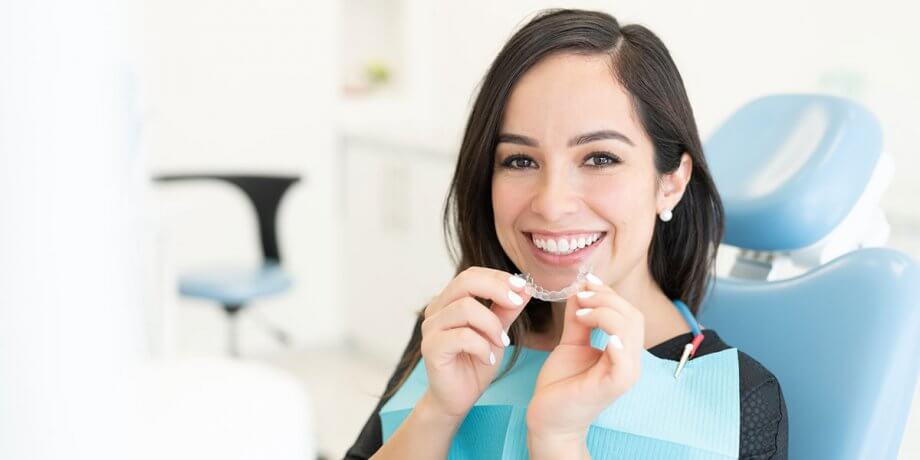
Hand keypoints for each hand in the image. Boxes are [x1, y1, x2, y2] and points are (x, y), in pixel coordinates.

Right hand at [420, 267, 531, 418]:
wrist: (458, 398)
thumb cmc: (475, 363)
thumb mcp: (496, 332)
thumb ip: (507, 310)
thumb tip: (525, 288)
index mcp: (449, 301)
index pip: (471, 275)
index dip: (497, 277)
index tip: (523, 287)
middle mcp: (436, 310)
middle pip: (465, 282)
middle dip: (496, 289)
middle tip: (517, 303)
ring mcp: (431, 328)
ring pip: (465, 308)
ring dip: (492, 325)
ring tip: (501, 343)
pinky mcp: (431, 348)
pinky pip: (462, 336)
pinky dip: (482, 346)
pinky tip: (488, 359)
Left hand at [526, 274, 644, 437]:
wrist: (549, 417)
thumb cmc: (562, 384)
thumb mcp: (571, 343)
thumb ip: (579, 319)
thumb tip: (581, 290)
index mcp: (623, 350)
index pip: (628, 312)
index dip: (609, 293)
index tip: (586, 281)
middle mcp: (630, 361)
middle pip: (633, 316)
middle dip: (607, 298)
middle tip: (581, 295)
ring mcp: (624, 374)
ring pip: (629, 330)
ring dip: (605, 313)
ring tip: (581, 312)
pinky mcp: (613, 386)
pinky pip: (624, 362)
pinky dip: (616, 343)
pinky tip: (600, 332)